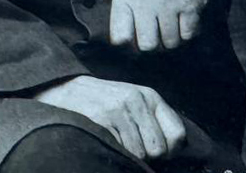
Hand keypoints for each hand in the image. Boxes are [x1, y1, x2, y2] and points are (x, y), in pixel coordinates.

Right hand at [32, 75, 185, 159]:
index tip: (161, 154)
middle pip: (158, 148)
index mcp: (151, 97)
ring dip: (129, 155)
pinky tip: (108, 142)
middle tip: (133, 148)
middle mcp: (137, 101)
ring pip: (138, 153)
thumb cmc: (104, 101)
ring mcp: (119, 111)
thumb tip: (174, 148)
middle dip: (148, 156)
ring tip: (118, 143)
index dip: (171, 151)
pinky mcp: (101, 120)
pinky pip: (120, 150)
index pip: (177, 133)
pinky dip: (115, 152)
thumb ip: (154, 120)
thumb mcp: (134, 102)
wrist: (67, 89)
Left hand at [110, 0, 237, 50]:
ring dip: (175, 37)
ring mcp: (167, 2)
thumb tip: (128, 45)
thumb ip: (126, 11)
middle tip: (161, 30)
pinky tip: (188, 17)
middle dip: (156, 42)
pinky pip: (187, 35)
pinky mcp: (189, 5)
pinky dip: (190, 31)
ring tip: (175, 21)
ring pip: (169, 43)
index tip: (138, 37)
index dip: (130, 42)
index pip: (119, 37)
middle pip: (147, 45)